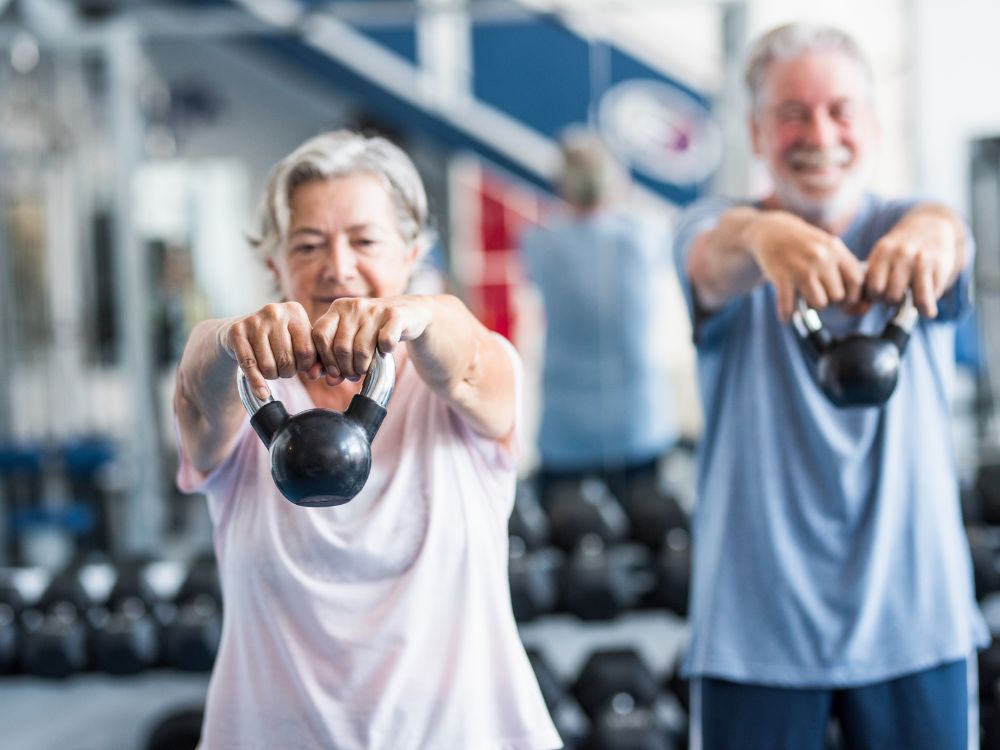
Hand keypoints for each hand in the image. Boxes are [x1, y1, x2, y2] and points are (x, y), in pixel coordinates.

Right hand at [224, 302, 319, 399]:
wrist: (243, 329)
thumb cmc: (278, 338)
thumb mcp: (298, 340)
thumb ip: (313, 357)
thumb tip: (315, 374)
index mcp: (295, 311)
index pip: (306, 351)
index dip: (304, 366)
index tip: (299, 366)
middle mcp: (274, 312)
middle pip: (286, 359)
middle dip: (287, 372)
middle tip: (283, 368)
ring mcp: (254, 321)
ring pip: (268, 366)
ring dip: (272, 375)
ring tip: (272, 367)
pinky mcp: (237, 332)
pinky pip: (249, 366)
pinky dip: (257, 383)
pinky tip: (262, 393)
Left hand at [311, 296, 433, 384]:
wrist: (408, 313)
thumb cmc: (373, 330)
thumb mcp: (350, 340)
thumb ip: (334, 359)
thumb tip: (324, 379)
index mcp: (337, 309)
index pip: (320, 335)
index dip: (325, 359)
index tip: (334, 372)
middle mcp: (354, 306)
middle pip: (340, 347)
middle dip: (346, 368)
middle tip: (354, 375)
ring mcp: (375, 310)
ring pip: (361, 349)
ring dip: (363, 367)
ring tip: (366, 370)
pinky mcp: (395, 315)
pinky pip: (385, 341)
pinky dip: (384, 353)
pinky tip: (385, 352)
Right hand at [746, 211, 864, 321]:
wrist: (772, 231)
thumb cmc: (804, 246)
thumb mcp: (828, 249)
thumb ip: (844, 272)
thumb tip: (861, 310)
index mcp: (835, 250)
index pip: (857, 281)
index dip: (852, 296)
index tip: (842, 299)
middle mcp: (821, 257)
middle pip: (838, 296)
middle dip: (831, 303)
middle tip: (820, 298)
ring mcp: (801, 267)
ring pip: (820, 303)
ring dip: (812, 307)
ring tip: (804, 302)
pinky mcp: (781, 276)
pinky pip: (790, 307)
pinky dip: (787, 316)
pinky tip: (786, 316)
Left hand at [864, 208, 961, 317]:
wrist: (931, 226)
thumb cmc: (900, 252)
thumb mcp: (882, 257)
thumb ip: (871, 279)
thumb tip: (861, 308)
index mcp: (883, 251)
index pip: (873, 287)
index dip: (875, 296)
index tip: (878, 294)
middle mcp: (903, 254)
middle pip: (892, 295)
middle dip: (891, 301)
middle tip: (894, 296)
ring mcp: (924, 260)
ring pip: (917, 300)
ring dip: (914, 306)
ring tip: (912, 303)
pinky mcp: (941, 267)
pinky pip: (932, 296)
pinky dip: (928, 305)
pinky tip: (926, 302)